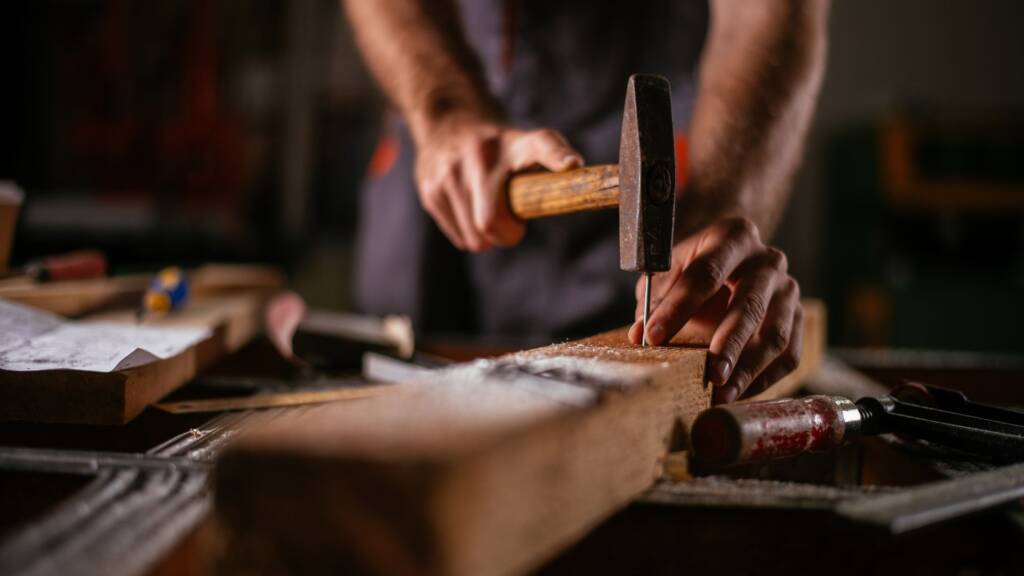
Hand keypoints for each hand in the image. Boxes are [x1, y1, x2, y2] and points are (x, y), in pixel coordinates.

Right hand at [414, 121, 582, 250]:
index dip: (556, 157)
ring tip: (489, 212)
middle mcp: (478, 156)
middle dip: (506, 234)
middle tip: (511, 223)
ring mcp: (448, 174)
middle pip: (490, 223)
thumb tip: (574, 166)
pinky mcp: (430, 191)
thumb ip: (554, 154)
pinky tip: (469, 211)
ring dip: (487, 237)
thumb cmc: (500, 146)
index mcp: (514, 144)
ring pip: (474, 238)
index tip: (571, 165)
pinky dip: (469, 234)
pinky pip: (460, 238)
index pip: (541, 146)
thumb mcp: (530, 143)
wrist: (448, 123)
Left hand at [628, 217, 802, 403]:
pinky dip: (764, 379)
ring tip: (723, 394)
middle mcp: (768, 260)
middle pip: (749, 305)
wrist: (731, 258)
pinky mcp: (798, 317)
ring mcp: (788, 289)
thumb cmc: (693, 268)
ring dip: (749, 368)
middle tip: (711, 374)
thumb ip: (654, 300)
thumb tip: (638, 336)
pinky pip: (789, 354)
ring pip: (776, 334)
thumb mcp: (669, 271)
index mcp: (733, 237)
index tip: (654, 337)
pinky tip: (738, 393)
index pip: (705, 273)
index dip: (678, 307)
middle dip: (728, 343)